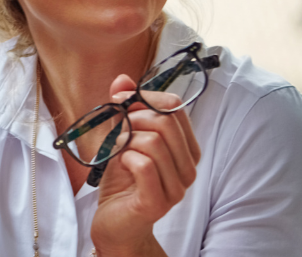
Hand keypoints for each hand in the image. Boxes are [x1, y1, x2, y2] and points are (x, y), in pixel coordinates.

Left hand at [90, 74, 201, 255]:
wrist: (114, 222)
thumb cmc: (122, 181)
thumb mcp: (122, 139)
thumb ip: (125, 110)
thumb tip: (123, 79)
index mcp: (185, 149)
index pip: (176, 108)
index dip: (146, 97)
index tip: (122, 98)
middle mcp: (187, 168)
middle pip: (166, 122)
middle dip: (134, 118)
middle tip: (118, 130)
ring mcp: (176, 187)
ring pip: (153, 142)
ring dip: (126, 140)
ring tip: (118, 151)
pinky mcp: (157, 201)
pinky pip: (143, 165)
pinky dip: (125, 158)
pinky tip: (121, 164)